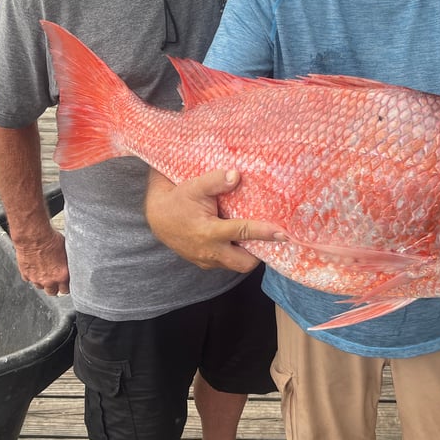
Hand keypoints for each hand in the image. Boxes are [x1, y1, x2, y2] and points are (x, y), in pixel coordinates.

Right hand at [16, 227, 69, 295]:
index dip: (66, 286)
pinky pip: (29, 279)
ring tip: (45, 271)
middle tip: (56, 279)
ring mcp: (36, 278)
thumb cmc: (51, 240)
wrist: (33, 236)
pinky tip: (35, 267)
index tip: (66, 282)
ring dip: (43, 282)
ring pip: (40, 287)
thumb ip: (67, 263)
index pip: (66, 290)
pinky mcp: (26, 274)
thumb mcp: (66, 250)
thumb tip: (71, 265)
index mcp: (62, 275)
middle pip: (53, 292)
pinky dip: (32, 275)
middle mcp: (49, 280)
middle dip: (55, 287)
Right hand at [145, 167, 287, 271]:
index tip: (283, 234)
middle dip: (259, 254)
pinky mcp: (203, 263)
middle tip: (269, 238)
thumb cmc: (177, 200)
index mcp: (209, 232)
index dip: (264, 233)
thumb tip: (236, 175)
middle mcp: (210, 252)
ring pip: (235, 265)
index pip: (243, 232)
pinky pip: (225, 263)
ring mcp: (206, 261)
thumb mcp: (194, 186)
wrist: (157, 217)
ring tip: (255, 238)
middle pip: (244, 263)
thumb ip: (215, 181)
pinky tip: (238, 240)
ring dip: (246, 254)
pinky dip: (234, 254)